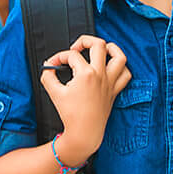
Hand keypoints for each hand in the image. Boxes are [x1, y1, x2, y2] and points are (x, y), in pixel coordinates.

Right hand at [40, 35, 130, 165]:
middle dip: (84, 40)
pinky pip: (125, 74)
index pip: (71, 55)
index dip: (58, 57)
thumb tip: (48, 67)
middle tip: (76, 48)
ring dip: (110, 48)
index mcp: (86, 74)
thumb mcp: (53, 92)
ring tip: (100, 49)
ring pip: (119, 56)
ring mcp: (109, 82)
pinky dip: (120, 67)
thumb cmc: (71, 115)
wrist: (84, 133)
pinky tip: (110, 67)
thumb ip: (48, 76)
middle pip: (98, 44)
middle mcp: (100, 75)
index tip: (52, 64)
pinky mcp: (114, 91)